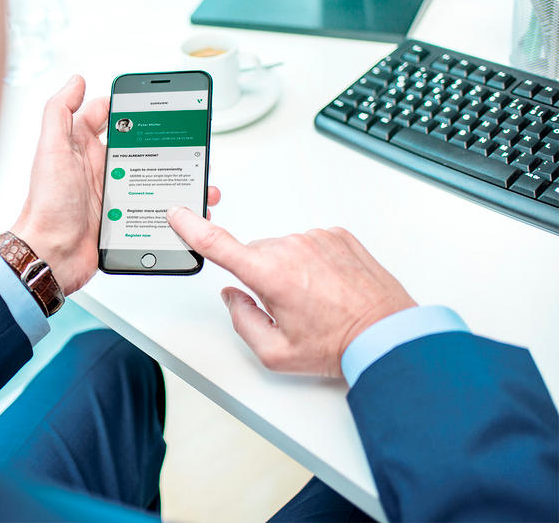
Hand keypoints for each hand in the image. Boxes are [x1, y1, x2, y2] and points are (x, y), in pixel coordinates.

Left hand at [11, 75, 219, 294]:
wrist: (51, 256)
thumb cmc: (47, 206)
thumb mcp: (51, 150)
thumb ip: (59, 111)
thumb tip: (75, 80)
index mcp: (81, 147)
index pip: (107, 117)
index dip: (127, 106)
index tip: (150, 101)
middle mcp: (97, 168)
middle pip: (136, 145)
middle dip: (162, 140)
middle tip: (186, 137)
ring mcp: (111, 193)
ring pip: (149, 176)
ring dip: (173, 174)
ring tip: (195, 171)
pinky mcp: (122, 218)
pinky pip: (150, 205)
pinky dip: (170, 204)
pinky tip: (184, 204)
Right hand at [166, 207, 415, 377]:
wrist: (387, 334)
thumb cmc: (338, 345)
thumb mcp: (276, 353)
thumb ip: (241, 321)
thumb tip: (233, 296)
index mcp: (271, 274)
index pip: (218, 244)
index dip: (193, 227)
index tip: (179, 214)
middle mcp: (292, 248)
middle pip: (255, 255)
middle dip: (262, 277)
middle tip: (289, 307)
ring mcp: (317, 238)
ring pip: (284, 250)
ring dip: (290, 270)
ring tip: (316, 300)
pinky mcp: (338, 235)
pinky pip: (310, 244)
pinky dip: (313, 263)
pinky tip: (328, 286)